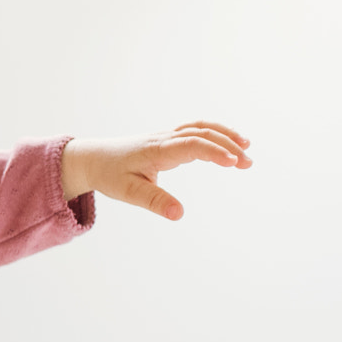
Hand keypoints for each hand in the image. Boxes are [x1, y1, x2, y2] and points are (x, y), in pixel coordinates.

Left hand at [60, 121, 251, 220]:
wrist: (93, 158)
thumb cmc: (110, 175)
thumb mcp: (128, 192)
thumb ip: (154, 201)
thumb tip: (179, 214)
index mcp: (157, 150)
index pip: (191, 145)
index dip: (214, 151)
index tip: (235, 162)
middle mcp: (164, 139)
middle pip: (201, 133)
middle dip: (227, 145)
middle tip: (248, 163)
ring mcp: (167, 137)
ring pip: (200, 128)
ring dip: (224, 135)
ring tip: (246, 149)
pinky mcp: (168, 140)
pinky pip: (195, 131)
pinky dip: (214, 134)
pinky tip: (228, 145)